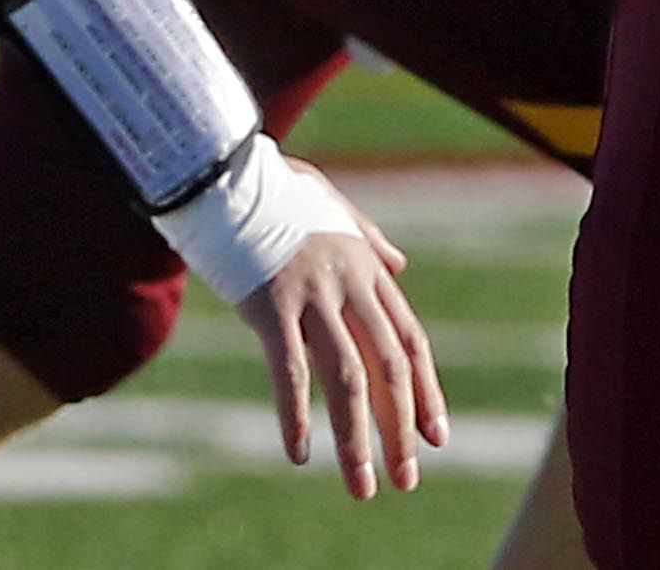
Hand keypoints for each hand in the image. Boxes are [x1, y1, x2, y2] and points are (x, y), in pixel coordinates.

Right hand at [226, 170, 445, 500]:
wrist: (224, 173)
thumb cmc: (274, 189)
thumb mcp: (333, 205)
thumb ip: (369, 236)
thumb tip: (400, 263)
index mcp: (367, 266)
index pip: (409, 341)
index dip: (426, 392)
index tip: (436, 439)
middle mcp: (348, 283)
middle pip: (387, 368)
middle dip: (400, 430)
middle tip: (406, 479)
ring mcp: (311, 294)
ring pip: (347, 379)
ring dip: (357, 439)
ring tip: (362, 486)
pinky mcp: (270, 304)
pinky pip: (289, 371)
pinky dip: (296, 415)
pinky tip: (299, 454)